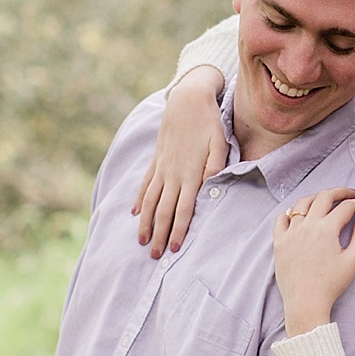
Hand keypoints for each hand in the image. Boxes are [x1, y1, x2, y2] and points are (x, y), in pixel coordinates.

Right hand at [133, 67, 229, 257]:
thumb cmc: (209, 123)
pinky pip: (146, 184)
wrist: (187, 100)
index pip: (184, 209)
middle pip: (164, 211)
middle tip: (155, 256)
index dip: (179, 230)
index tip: (175, 248)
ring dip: (146, 223)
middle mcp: (172, 174)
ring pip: (151, 201)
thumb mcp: (219, 142)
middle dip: (160, 235)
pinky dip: (140, 200)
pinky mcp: (157, 160)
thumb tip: (212, 185)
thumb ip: (216, 165)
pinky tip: (135, 213)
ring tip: (142, 241)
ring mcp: (162, 167)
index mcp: (190, 174)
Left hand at [273, 188, 354, 336]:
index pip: (346, 207)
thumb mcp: (353, 261)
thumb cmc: (331, 285)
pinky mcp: (279, 242)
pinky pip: (281, 219)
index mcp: (327, 229)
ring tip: (326, 200)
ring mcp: (290, 232)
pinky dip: (290, 212)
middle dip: (340, 192)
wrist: (306, 303)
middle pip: (324, 197)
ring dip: (316, 197)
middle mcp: (307, 226)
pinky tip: (298, 214)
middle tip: (350, 194)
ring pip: (302, 204)